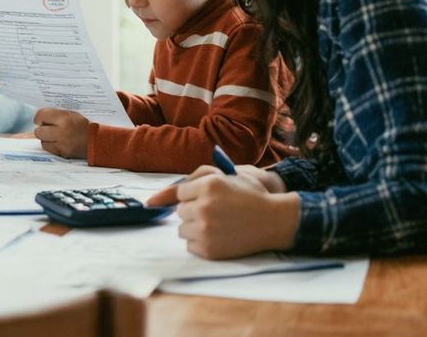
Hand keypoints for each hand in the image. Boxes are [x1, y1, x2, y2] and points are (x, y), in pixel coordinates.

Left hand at [32, 107, 88, 157]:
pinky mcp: (63, 153)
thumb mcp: (72, 114)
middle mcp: (61, 132)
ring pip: (43, 142)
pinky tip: (59, 142)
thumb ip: (56, 114)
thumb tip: (40, 115)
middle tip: (47, 128)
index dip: (39, 117)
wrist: (97, 140)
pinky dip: (52, 145)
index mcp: (64, 119)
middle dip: (41, 129)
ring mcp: (62, 144)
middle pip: (38, 131)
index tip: (40, 119)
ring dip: (46, 138)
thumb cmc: (84, 126)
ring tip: (55, 135)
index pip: (41, 116)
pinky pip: (50, 149)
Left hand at [147, 167, 299, 258]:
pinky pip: (190, 245)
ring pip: (182, 228)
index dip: (195, 196)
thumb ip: (192, 178)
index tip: (211, 200)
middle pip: (180, 211)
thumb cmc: (249, 196)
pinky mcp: (209, 249)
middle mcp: (204, 207)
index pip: (180, 193)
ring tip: (218, 225)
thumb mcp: (225, 176)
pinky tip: (220, 236)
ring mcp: (206, 229)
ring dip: (195, 227)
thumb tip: (151, 200)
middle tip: (217, 212)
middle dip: (194, 211)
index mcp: (208, 186)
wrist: (275, 221)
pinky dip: (201, 242)